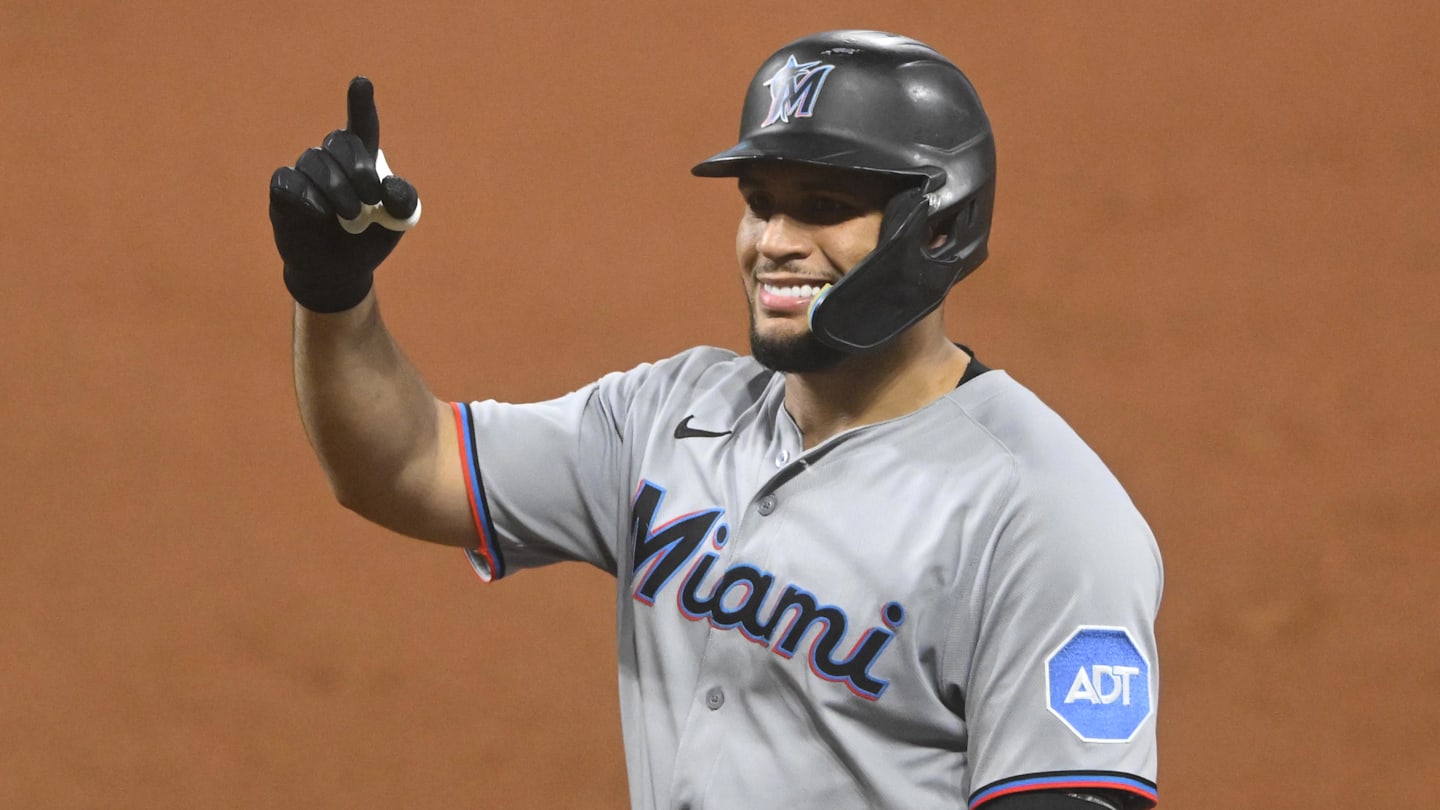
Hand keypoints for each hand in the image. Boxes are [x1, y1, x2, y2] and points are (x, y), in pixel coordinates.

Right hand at [269, 77, 421, 312]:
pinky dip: (307, 196)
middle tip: (371, 198)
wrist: (339, 272)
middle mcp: (331, 160)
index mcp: (362, 160)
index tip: (361, 83)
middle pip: (339, 141)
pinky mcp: (283, 192)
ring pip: (313, 161)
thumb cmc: (368, 239)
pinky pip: (288, 180)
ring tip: (350, 216)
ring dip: (336, 188)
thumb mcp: (397, 222)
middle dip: (358, 168)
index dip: (360, 104)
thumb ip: (404, 200)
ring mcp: (304, 173)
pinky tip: (321, 215)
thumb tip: (391, 185)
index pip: (362, 126)